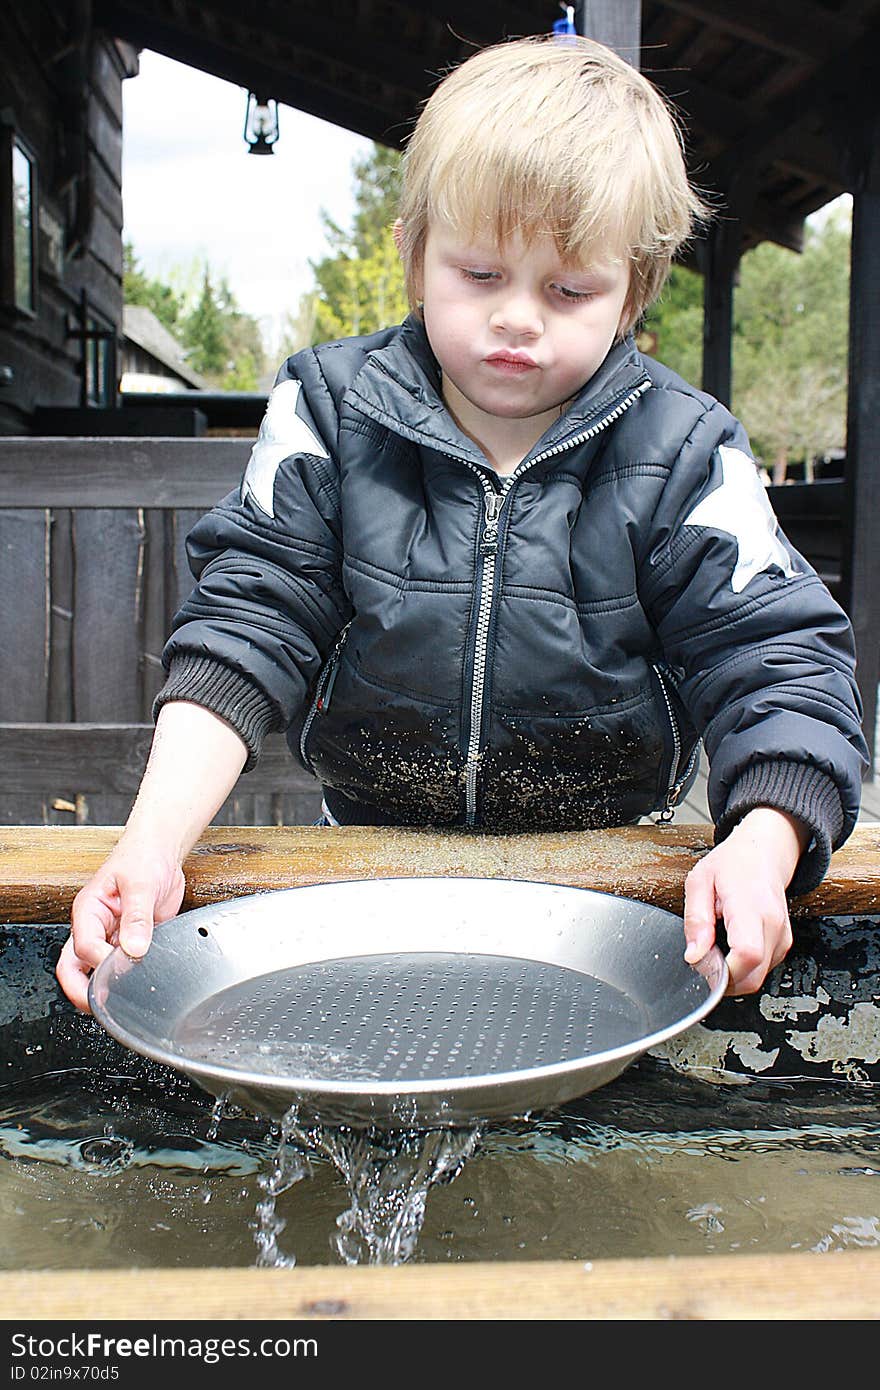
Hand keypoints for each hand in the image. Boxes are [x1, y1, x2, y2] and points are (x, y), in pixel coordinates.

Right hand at [55, 835, 185, 1012]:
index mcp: (88, 911)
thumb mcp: (140, 884)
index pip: (83, 947)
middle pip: (75, 967)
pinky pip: (123, 965)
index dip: (100, 963)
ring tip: (122, 1000)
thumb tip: (134, 948)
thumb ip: (137, 917)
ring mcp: (111, 936)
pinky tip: (143, 981)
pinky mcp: (129, 941)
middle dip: (83, 990)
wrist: (161, 852)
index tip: (121, 969)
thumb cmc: (143, 858)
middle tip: (104, 1006)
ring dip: (105, 986)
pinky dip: (129, 977)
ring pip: (96, 970)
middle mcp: (95, 927)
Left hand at [682, 807, 808, 994]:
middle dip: (723, 979)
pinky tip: (732, 945)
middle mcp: (773, 925)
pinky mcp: (783, 944)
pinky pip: (762, 970)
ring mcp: (782, 937)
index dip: (722, 971)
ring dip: (733, 974)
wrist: (764, 852)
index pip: (747, 954)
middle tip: (704, 956)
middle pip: (753, 977)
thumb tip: (694, 956)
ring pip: (757, 979)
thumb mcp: (700, 881)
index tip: (703, 963)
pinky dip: (744, 967)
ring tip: (718, 944)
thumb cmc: (733, 863)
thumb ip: (696, 920)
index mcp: (751, 906)